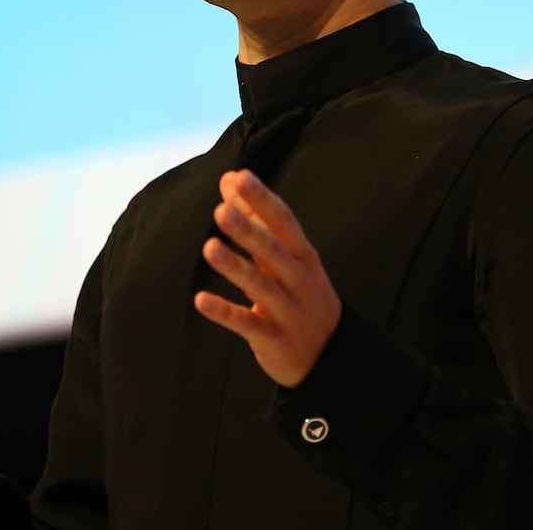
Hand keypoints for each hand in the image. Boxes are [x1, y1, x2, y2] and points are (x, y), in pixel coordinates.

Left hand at [195, 170, 341, 387]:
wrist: (332, 355)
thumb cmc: (302, 295)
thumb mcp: (288, 258)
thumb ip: (257, 220)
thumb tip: (230, 179)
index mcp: (304, 256)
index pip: (284, 222)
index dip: (263, 199)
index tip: (241, 177)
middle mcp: (299, 280)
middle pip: (273, 251)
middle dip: (248, 230)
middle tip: (222, 210)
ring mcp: (288, 311)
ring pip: (260, 286)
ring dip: (235, 267)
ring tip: (209, 248)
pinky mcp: (275, 339)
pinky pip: (247, 324)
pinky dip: (224, 312)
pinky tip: (201, 300)